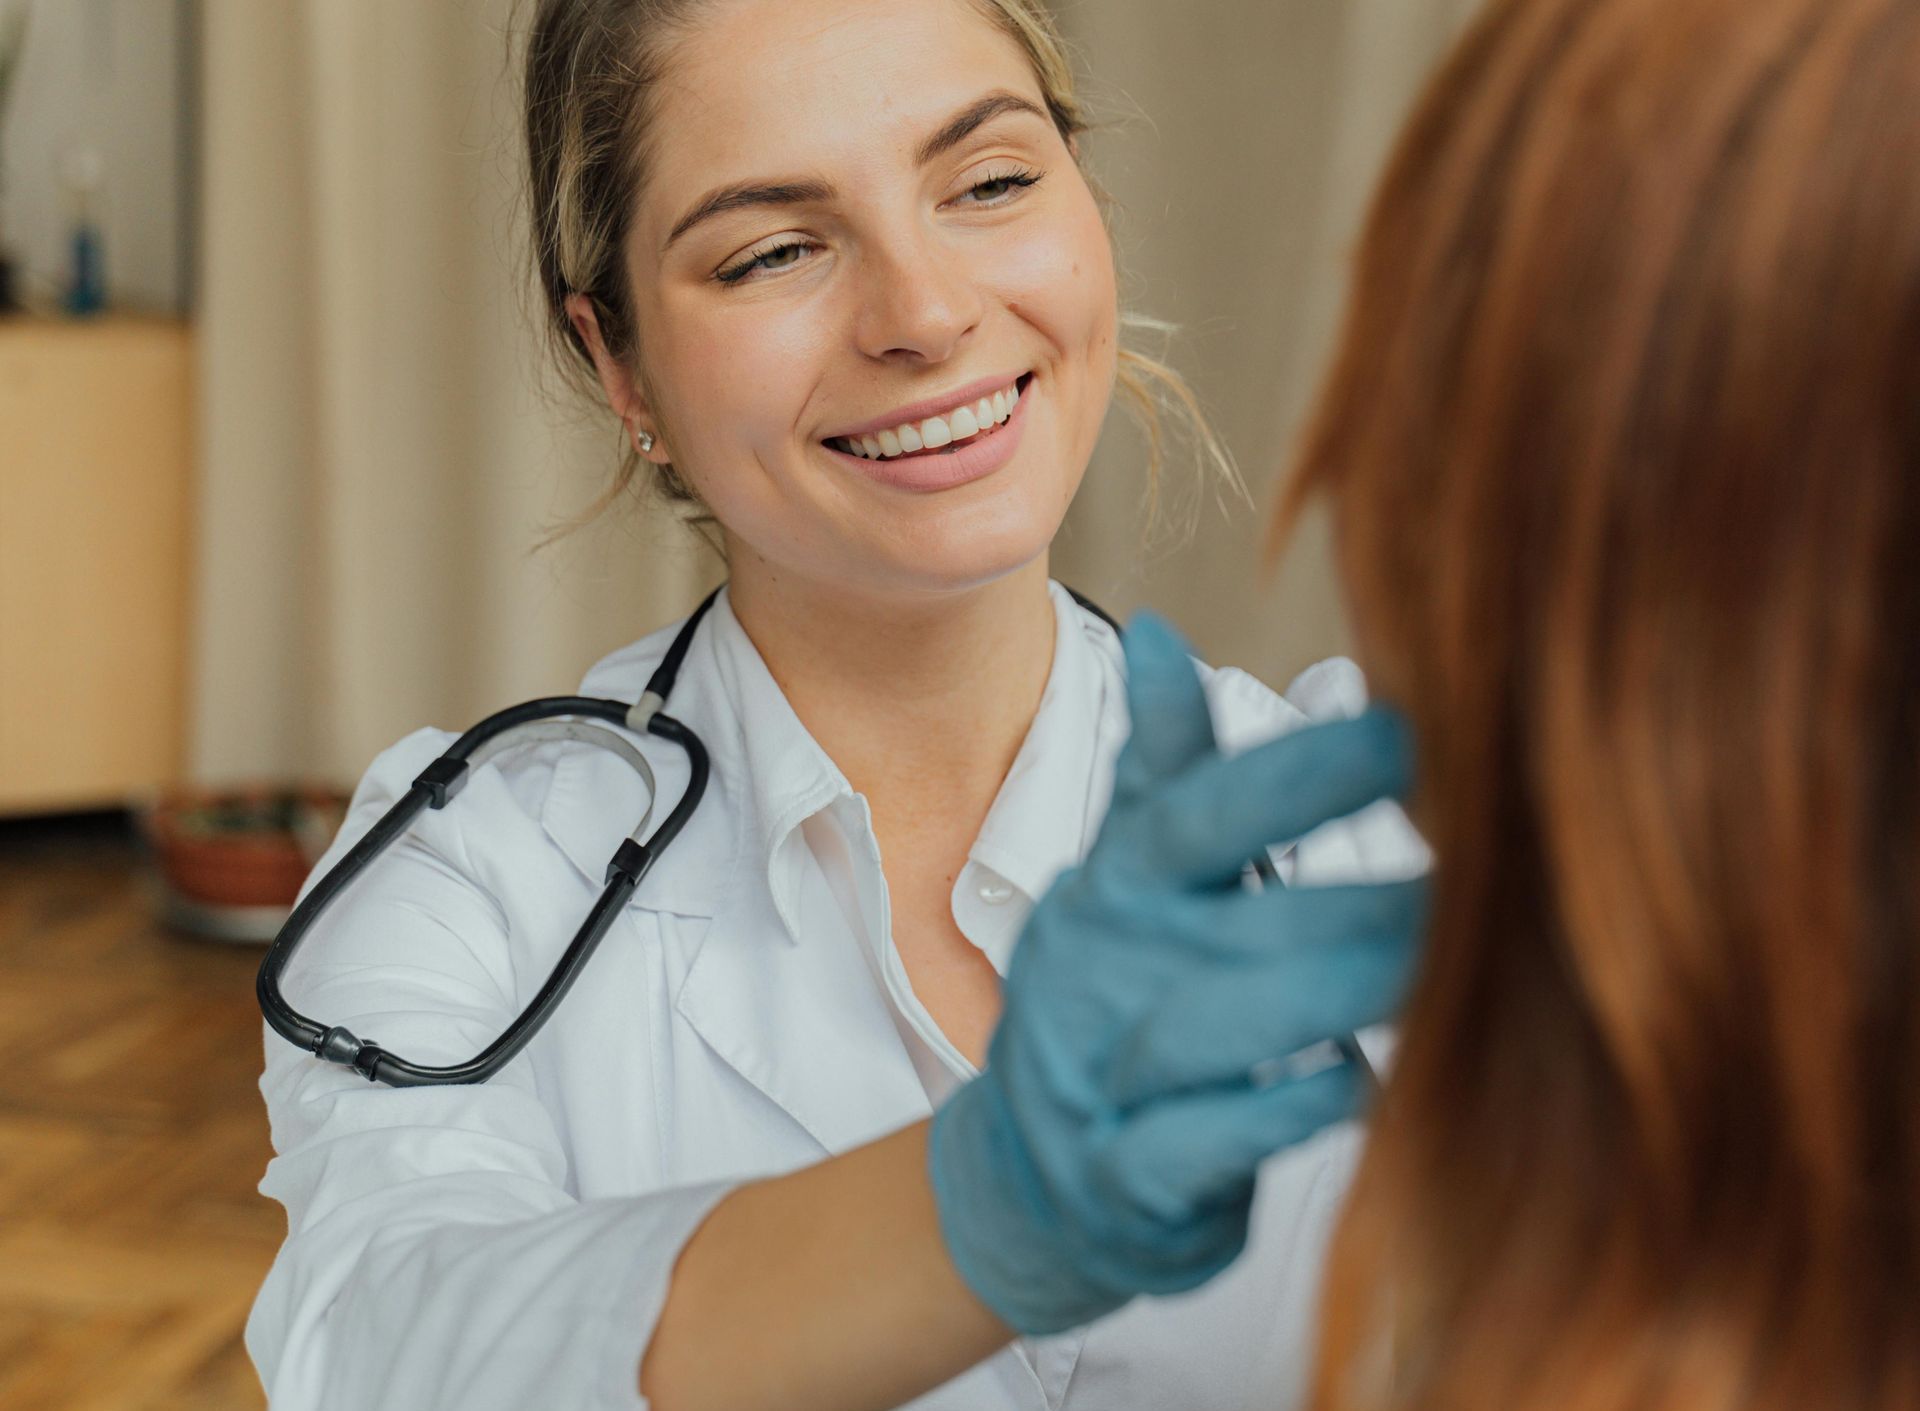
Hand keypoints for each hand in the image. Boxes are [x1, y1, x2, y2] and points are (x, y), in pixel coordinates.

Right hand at [928, 613, 1425, 1334]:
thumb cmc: (1114, 1005)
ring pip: (1218, 1030)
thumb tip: (1160, 633)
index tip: (1410, 733)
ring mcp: (1101, 1079)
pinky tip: (1361, 1082)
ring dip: (1335, 996)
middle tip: (1486, 879)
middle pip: (1235, 921)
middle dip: (1364, 902)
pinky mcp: (1126, 1178)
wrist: (1037, 1179)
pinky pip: (1206, 1143)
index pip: (1195, 814)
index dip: (1298, 773)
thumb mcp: (1123, 880)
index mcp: (1113, 890)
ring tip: (1440, 975)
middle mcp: (1101, 974)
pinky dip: (1284, 1113)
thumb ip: (1160, 767)